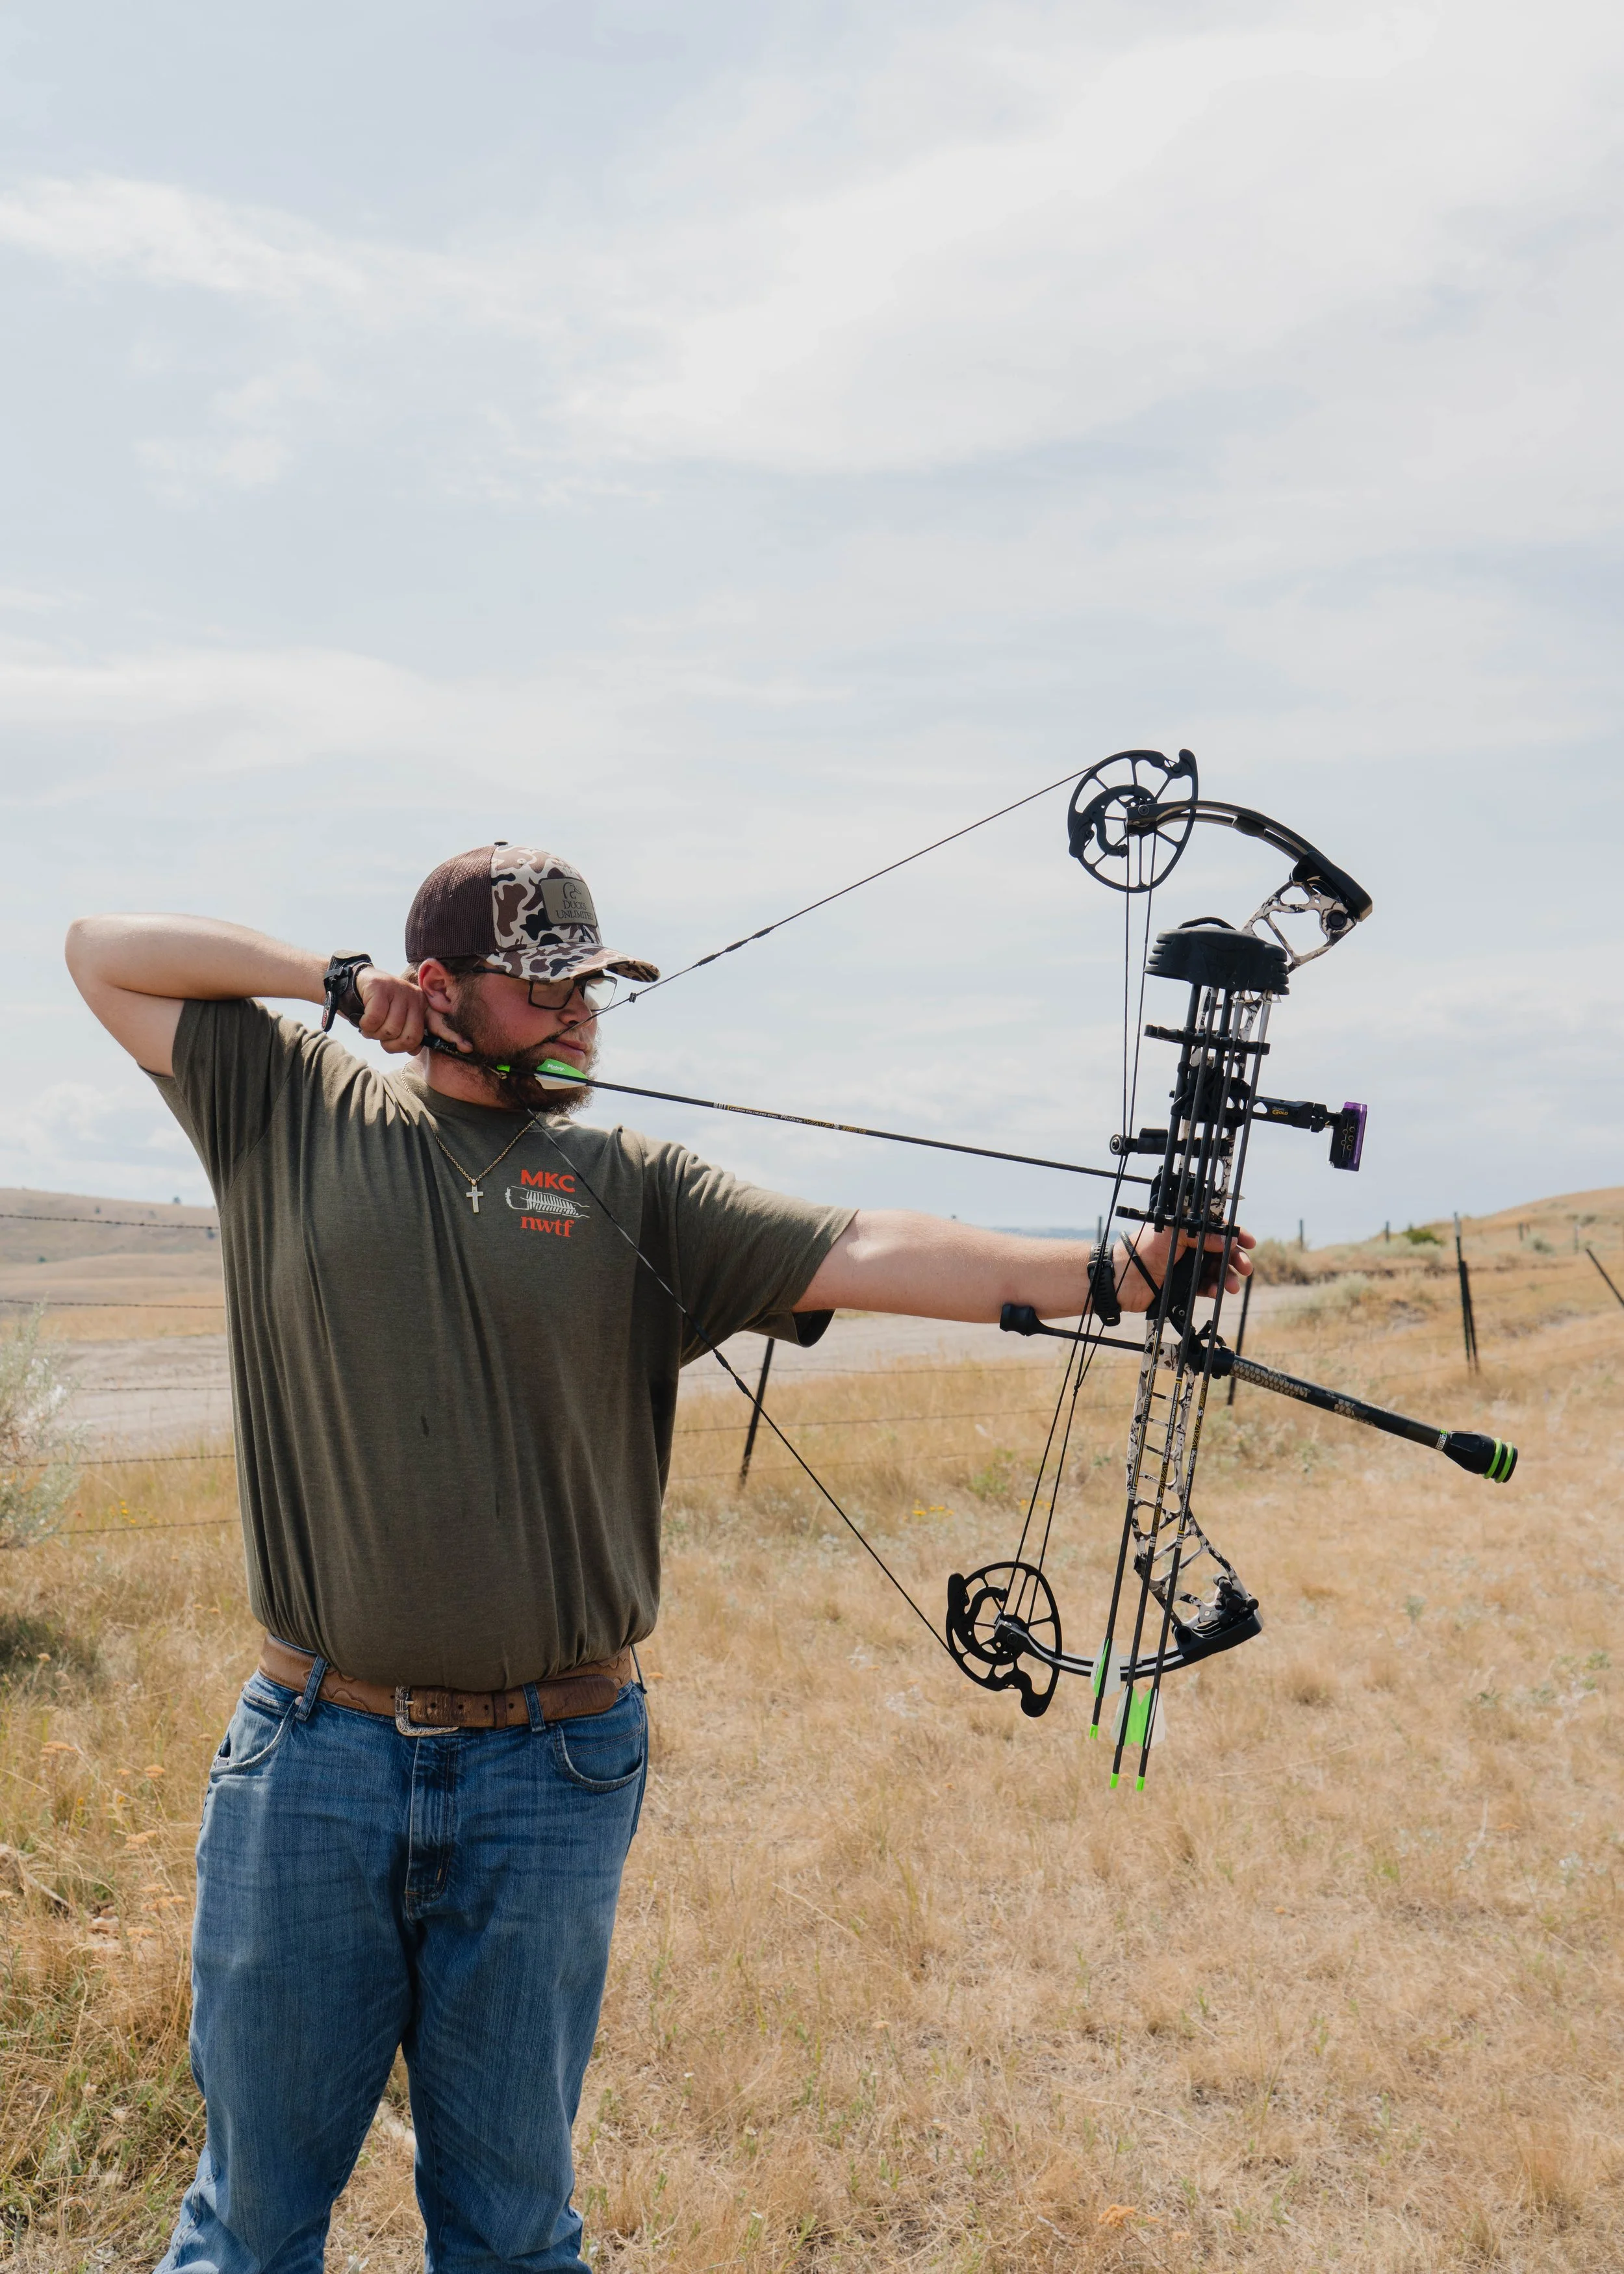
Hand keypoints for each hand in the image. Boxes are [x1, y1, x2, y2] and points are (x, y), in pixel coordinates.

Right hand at [355, 967, 471, 1056]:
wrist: (358, 983)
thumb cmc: (380, 1008)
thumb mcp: (398, 1019)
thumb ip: (409, 1033)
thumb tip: (414, 1050)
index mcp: (422, 1006)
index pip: (439, 1024)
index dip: (453, 1037)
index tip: (468, 1047)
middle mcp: (414, 997)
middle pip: (410, 1037)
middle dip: (392, 1045)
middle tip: (382, 1039)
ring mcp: (398, 990)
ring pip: (390, 1030)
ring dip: (376, 1035)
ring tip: (372, 1027)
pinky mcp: (380, 988)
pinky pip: (375, 1020)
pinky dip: (366, 1026)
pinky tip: (364, 1021)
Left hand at [1112, 1223, 1254, 1315]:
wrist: (1122, 1279)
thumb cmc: (1142, 1250)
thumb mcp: (1173, 1234)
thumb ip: (1201, 1235)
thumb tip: (1229, 1239)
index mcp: (1186, 1228)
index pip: (1216, 1228)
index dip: (1234, 1234)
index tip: (1249, 1242)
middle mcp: (1189, 1245)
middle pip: (1221, 1250)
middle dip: (1235, 1258)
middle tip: (1245, 1267)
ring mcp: (1187, 1265)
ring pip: (1215, 1270)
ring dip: (1227, 1277)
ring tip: (1232, 1286)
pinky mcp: (1185, 1285)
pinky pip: (1205, 1286)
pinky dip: (1214, 1289)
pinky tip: (1217, 1292)